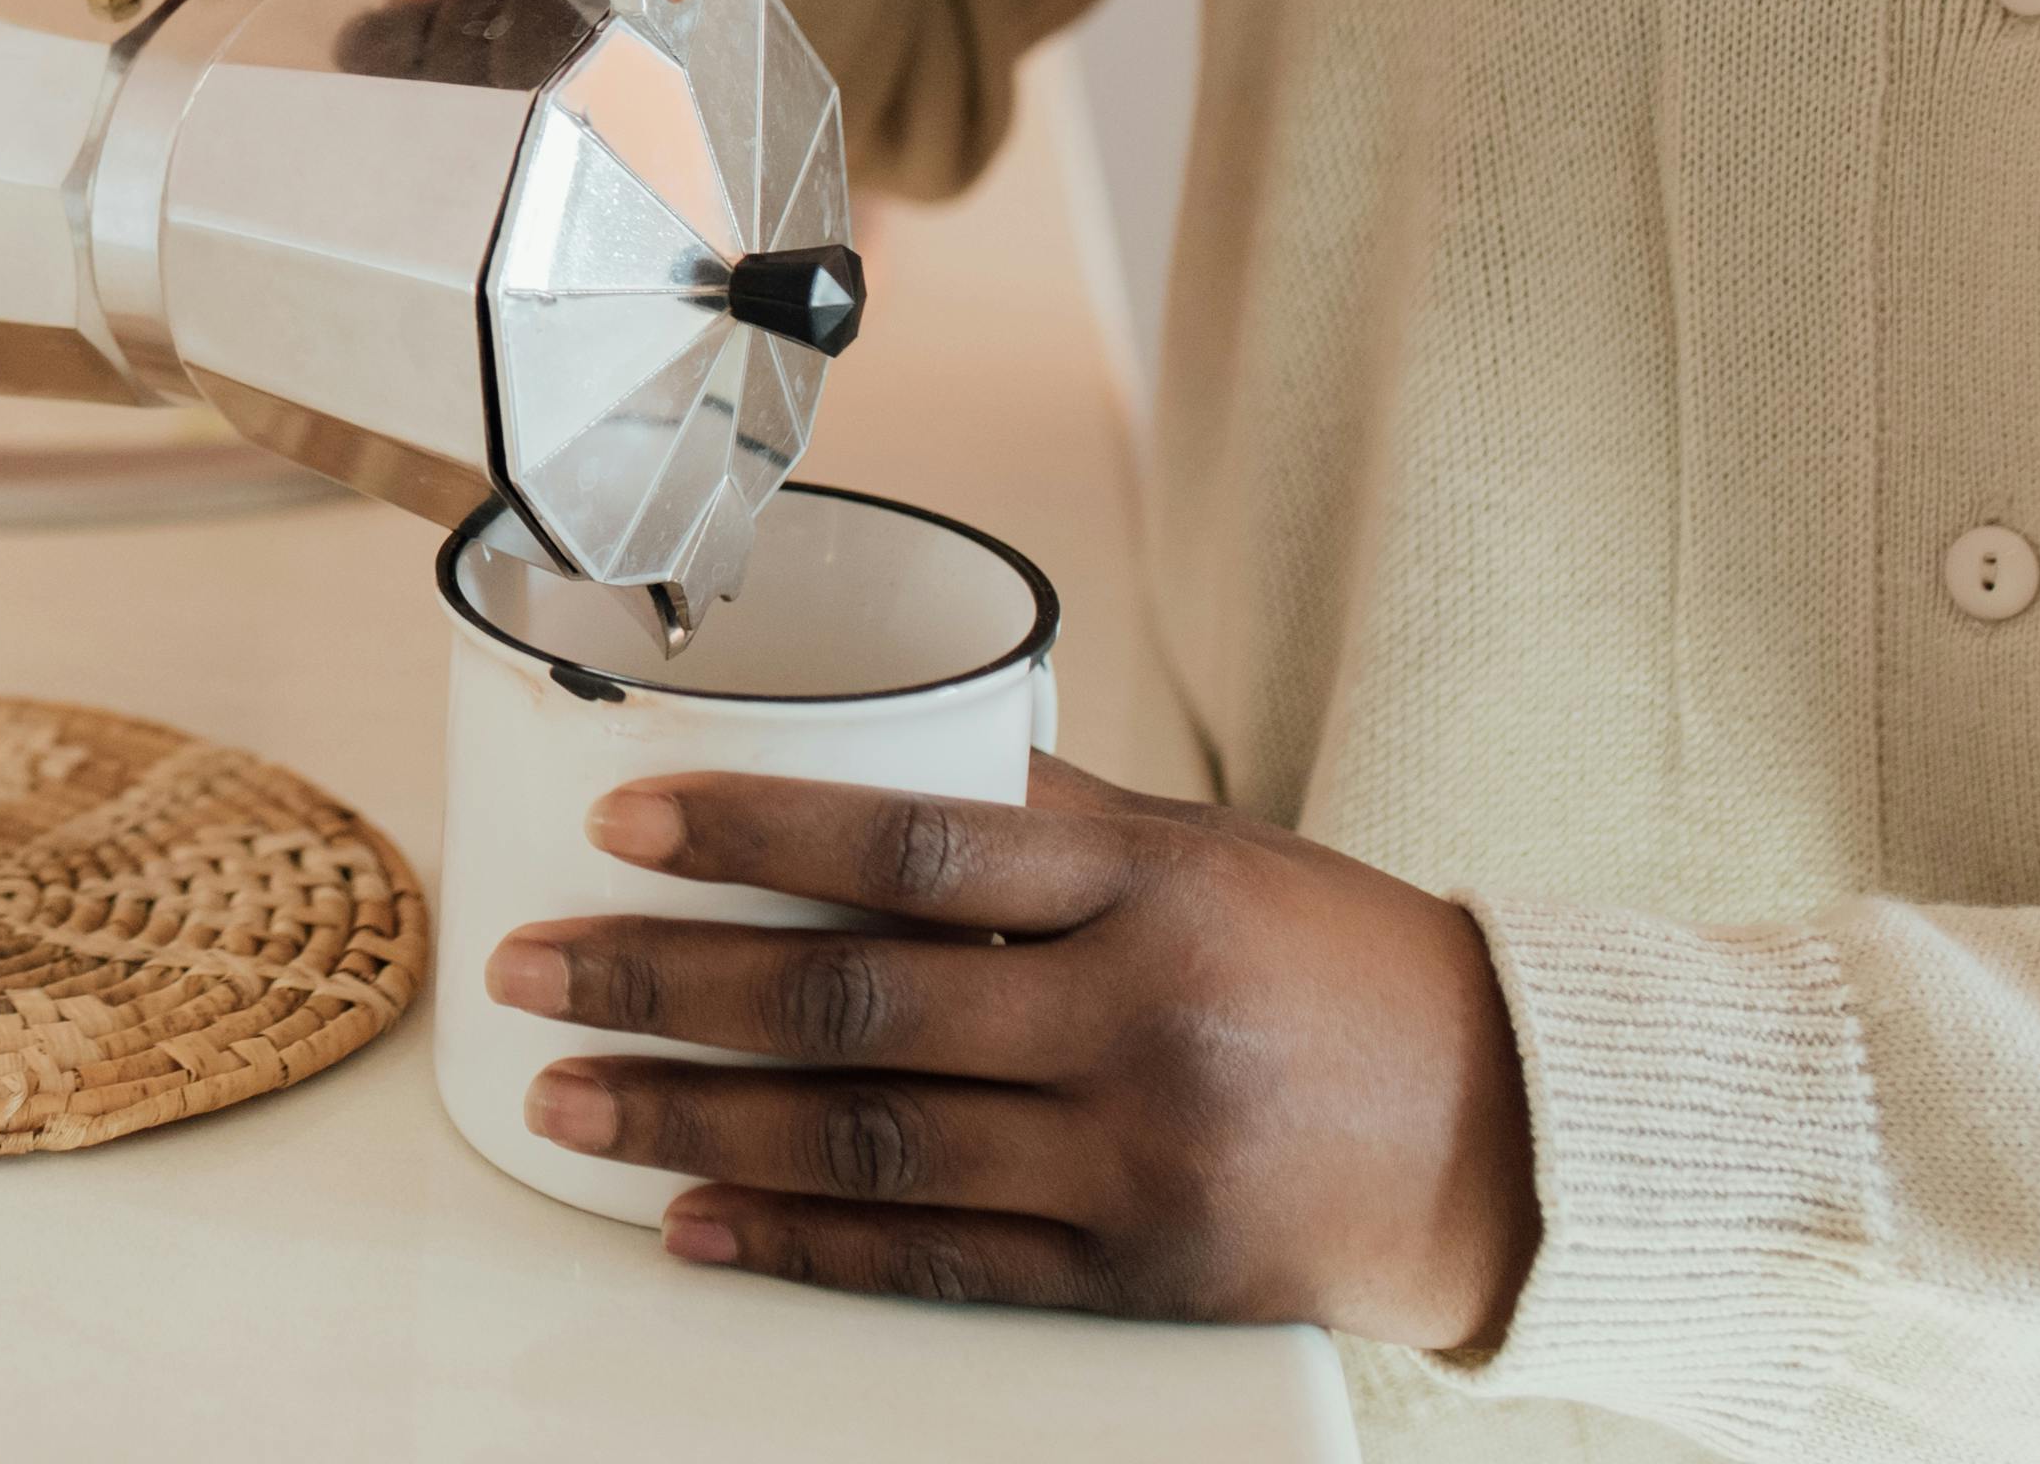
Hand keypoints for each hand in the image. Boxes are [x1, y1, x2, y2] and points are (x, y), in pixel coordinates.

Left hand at [486, 756, 1540, 1347]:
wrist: (1505, 1136)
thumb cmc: (1335, 965)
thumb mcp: (1203, 850)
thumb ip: (1041, 819)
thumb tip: (869, 756)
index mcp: (1153, 887)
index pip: (915, 848)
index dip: (752, 833)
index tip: (621, 823)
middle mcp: (1139, 1023)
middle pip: (856, 1003)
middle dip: (668, 985)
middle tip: (534, 973)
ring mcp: (1136, 1164)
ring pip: (871, 1145)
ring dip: (693, 1126)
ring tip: (566, 1102)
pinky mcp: (1135, 1283)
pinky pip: (935, 1267)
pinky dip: (798, 1250)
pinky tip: (692, 1227)